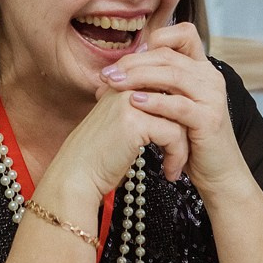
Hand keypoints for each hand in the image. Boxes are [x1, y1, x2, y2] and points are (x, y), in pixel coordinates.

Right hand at [47, 78, 190, 201]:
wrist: (76, 177)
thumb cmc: (97, 158)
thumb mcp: (120, 127)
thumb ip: (140, 112)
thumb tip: (170, 113)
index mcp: (121, 85)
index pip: (163, 85)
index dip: (177, 110)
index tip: (181, 135)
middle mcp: (125, 87)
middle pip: (175, 97)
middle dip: (185, 125)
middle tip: (186, 150)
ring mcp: (130, 102)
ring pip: (179, 117)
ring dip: (182, 146)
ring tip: (175, 166)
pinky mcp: (135, 122)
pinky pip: (174, 134)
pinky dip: (177, 156)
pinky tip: (169, 172)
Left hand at [96, 22, 249, 193]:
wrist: (217, 172)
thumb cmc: (190, 139)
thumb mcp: (173, 105)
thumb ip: (156, 84)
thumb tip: (118, 69)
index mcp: (202, 69)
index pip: (183, 34)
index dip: (155, 38)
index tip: (127, 59)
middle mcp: (210, 77)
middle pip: (169, 55)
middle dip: (133, 62)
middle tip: (107, 74)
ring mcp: (212, 97)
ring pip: (173, 75)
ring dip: (138, 77)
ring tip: (113, 84)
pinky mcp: (209, 119)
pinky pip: (179, 105)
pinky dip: (155, 101)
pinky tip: (134, 102)